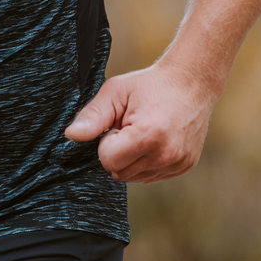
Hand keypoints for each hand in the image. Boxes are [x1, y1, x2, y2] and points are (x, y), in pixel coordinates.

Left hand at [63, 62, 217, 182]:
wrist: (190, 82)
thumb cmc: (149, 84)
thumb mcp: (115, 91)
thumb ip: (92, 116)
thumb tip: (70, 136)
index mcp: (148, 134)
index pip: (108, 160)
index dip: (107, 142)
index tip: (118, 124)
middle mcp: (166, 154)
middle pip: (120, 173)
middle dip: (118, 152)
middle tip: (129, 127)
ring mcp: (178, 163)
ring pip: (135, 178)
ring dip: (131, 159)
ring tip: (142, 132)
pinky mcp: (184, 166)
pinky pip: (151, 176)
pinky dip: (146, 162)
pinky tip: (154, 140)